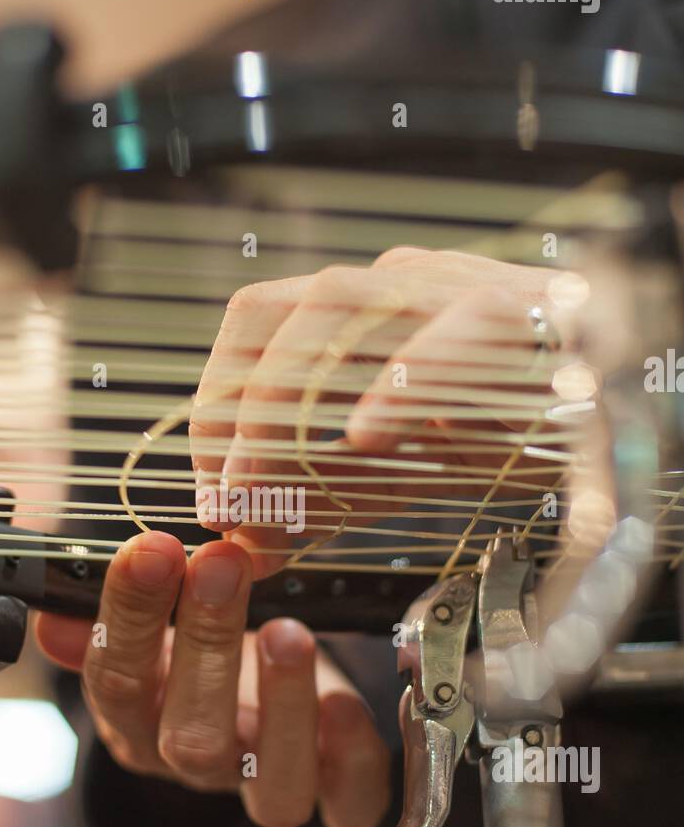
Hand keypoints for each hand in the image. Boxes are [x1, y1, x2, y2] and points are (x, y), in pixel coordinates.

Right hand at [36, 533, 389, 826]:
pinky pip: (348, 806)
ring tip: (286, 631)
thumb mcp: (151, 625)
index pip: (118, 682)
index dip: (130, 618)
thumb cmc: (201, 644)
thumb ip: (105, 618)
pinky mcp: (335, 797)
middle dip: (206, 645)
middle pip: (190, 736)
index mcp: (138, 721)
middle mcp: (198, 763)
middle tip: (222, 563)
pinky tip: (346, 703)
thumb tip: (53, 612)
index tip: (152, 548)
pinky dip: (353, 758)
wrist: (264, 694)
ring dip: (281, 708)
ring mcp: (265, 786)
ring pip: (271, 785)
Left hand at [190, 247, 577, 576]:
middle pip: (280, 309)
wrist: (613, 411)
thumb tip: (242, 544)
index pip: (255, 325)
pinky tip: (365, 436)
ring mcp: (455, 285)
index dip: (215, 403)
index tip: (211, 487)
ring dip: (285, 394)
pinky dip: (400, 381)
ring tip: (264, 478)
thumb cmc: (503, 430)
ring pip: (342, 303)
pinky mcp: (522, 309)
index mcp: (362, 312)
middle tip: (226, 495)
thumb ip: (320, 501)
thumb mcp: (397, 473)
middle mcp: (397, 282)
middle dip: (232, 405)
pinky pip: (453, 327)